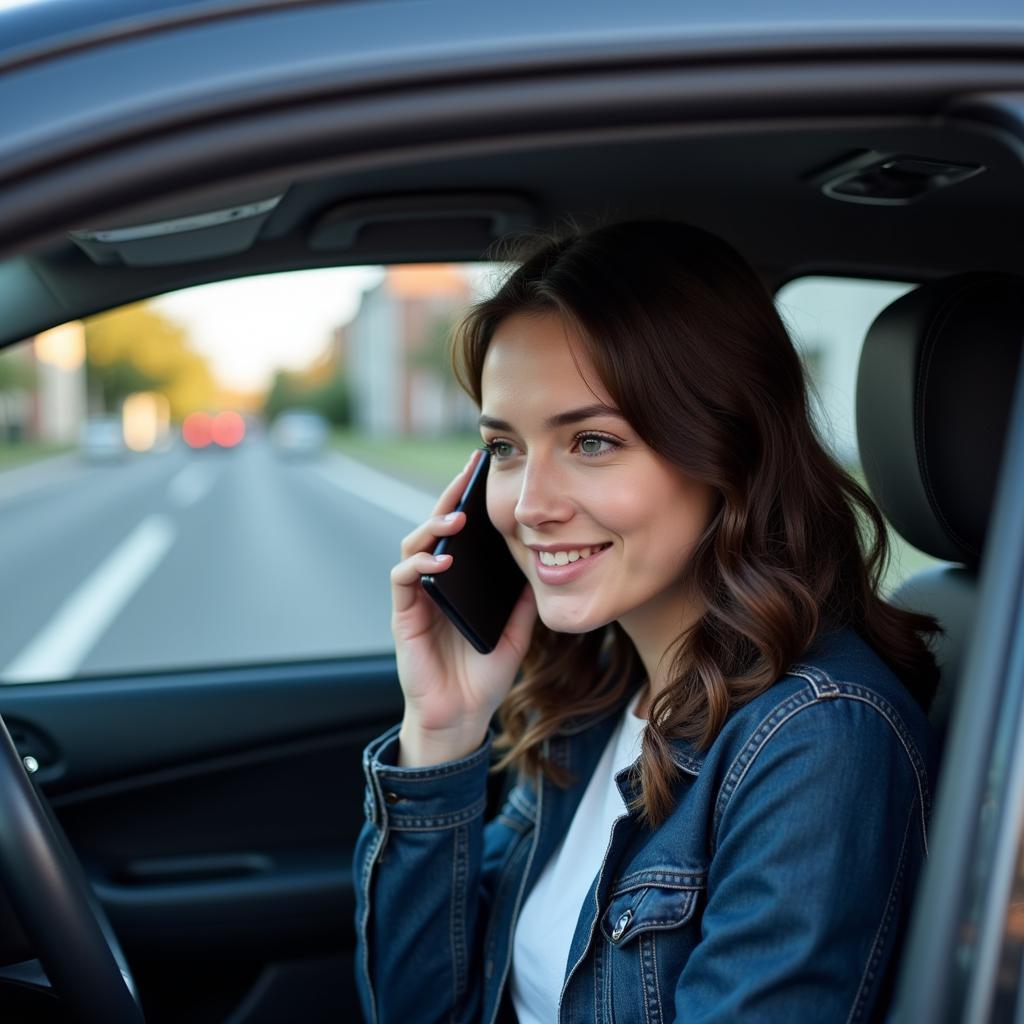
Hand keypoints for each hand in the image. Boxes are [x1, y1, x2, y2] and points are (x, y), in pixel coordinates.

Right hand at [390, 449, 536, 763]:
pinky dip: (420, 563)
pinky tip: (442, 559)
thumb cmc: (484, 676)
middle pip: (436, 528)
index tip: (486, 472)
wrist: (462, 717)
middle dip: (450, 497)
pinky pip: (403, 579)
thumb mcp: (516, 633)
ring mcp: (417, 598)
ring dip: (433, 527)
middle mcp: (435, 583)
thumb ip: (524, 602)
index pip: (462, 533)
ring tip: (456, 517)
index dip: (470, 500)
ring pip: (413, 545)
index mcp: (460, 583)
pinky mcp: (404, 617)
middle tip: (468, 472)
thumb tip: (542, 567)